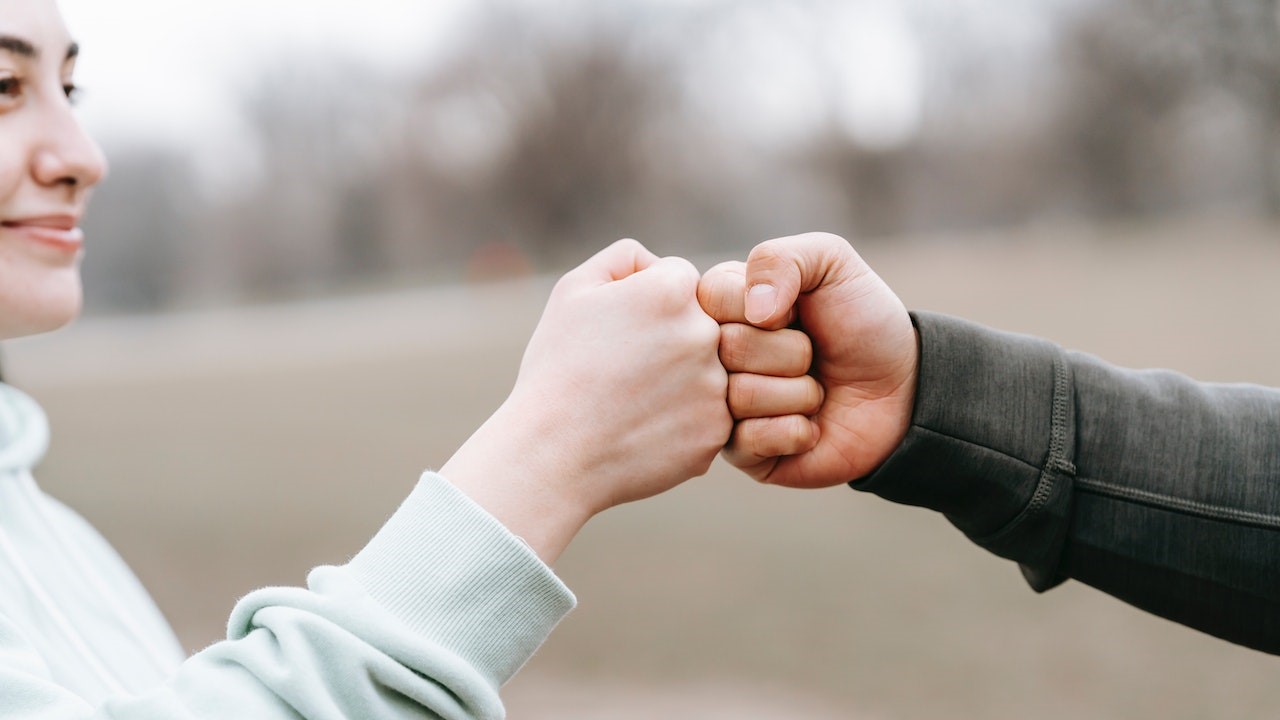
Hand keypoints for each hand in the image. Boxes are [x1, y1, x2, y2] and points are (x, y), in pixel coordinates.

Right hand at [443, 239, 730, 561]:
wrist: (553, 453)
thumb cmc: (557, 369)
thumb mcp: (574, 291)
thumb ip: (625, 259)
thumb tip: (658, 263)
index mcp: (673, 290)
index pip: (679, 281)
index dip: (645, 306)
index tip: (619, 334)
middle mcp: (705, 333)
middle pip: (700, 324)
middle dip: (668, 342)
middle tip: (624, 372)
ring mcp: (716, 385)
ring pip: (707, 371)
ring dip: (678, 382)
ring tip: (631, 403)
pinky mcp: (716, 431)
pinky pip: (707, 415)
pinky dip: (681, 422)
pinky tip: (642, 429)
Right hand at [698, 232, 917, 487]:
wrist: (904, 390)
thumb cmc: (863, 322)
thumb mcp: (831, 263)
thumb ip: (781, 259)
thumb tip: (753, 311)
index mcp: (723, 305)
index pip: (712, 296)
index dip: (769, 306)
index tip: (796, 311)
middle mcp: (714, 355)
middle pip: (728, 348)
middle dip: (791, 351)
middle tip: (813, 355)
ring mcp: (723, 405)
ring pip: (740, 395)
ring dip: (799, 393)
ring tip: (815, 389)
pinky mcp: (741, 452)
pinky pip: (749, 440)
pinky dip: (795, 430)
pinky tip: (810, 426)